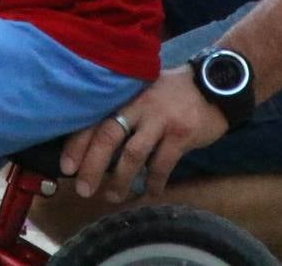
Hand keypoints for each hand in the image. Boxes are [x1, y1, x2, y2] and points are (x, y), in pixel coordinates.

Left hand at [60, 67, 227, 202]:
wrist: (215, 84)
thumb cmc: (173, 91)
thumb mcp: (144, 90)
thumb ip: (124, 108)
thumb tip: (95, 141)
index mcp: (125, 94)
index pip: (94, 118)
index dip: (78, 144)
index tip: (66, 167)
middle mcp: (139, 105)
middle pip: (108, 135)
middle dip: (92, 166)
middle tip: (83, 189)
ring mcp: (161, 119)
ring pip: (133, 154)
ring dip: (120, 180)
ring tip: (112, 196)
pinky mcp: (181, 134)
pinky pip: (162, 165)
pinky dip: (154, 182)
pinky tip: (150, 192)